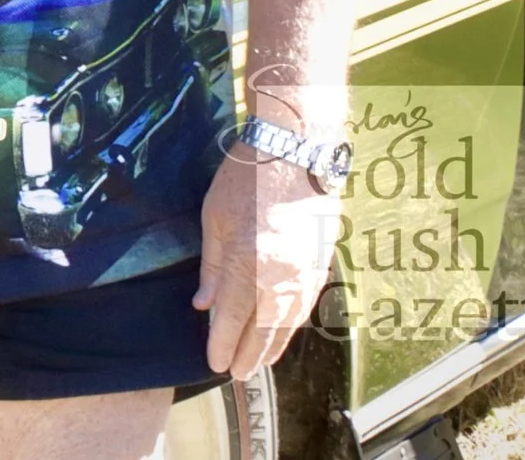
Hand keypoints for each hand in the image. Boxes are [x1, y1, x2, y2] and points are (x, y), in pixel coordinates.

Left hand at [193, 146, 342, 378]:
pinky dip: (291, 326)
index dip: (222, 344)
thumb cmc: (245, 176)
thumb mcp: (214, 217)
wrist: (296, 149)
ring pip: (287, 323)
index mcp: (247, 263)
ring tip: (257, 363)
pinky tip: (282, 334)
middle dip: (247, 354)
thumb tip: (204, 304)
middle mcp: (279, 275)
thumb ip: (211, 266)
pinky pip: (305, 306)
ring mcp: (304, 272)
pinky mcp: (320, 264)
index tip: (214, 362)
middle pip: (262, 329)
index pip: (231, 318)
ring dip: (272, 347)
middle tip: (235, 374)